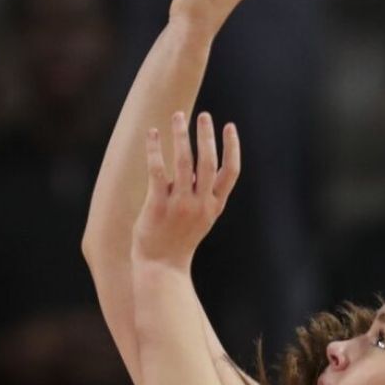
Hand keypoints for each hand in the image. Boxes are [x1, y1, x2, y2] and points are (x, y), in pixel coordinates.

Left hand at [133, 111, 238, 268]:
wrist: (162, 268)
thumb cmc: (179, 240)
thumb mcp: (201, 219)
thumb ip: (204, 194)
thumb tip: (198, 165)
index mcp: (214, 206)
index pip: (230, 172)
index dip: (232, 147)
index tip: (229, 126)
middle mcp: (200, 204)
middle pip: (208, 162)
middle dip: (206, 135)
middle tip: (203, 115)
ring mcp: (179, 205)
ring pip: (184, 162)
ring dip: (182, 135)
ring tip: (178, 116)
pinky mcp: (158, 206)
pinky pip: (157, 171)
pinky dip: (155, 149)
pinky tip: (153, 133)